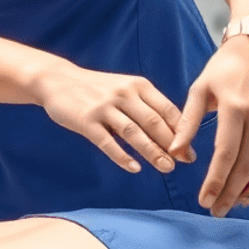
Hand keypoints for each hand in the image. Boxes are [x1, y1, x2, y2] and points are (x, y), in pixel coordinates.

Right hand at [34, 63, 182, 173]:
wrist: (58, 80)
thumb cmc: (97, 89)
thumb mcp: (125, 88)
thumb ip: (146, 107)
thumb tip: (174, 134)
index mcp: (138, 85)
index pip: (167, 110)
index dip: (181, 132)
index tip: (190, 151)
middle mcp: (123, 93)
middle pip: (154, 122)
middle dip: (171, 144)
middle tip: (183, 163)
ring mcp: (104, 106)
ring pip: (134, 133)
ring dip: (152, 152)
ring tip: (166, 167)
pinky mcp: (86, 120)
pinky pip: (107, 142)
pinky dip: (122, 156)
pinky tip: (134, 168)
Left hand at [168, 36, 248, 215]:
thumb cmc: (225, 67)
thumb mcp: (200, 89)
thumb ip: (187, 122)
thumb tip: (174, 151)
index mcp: (235, 107)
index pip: (225, 155)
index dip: (215, 181)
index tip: (204, 200)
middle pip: (245, 167)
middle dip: (229, 193)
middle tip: (215, 210)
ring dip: (248, 190)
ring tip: (232, 205)